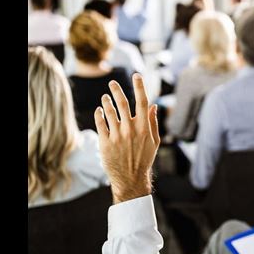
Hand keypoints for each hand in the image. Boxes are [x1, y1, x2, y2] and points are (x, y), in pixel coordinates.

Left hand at [94, 74, 160, 203]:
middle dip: (116, 89)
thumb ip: (153, 122)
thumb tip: (153, 105)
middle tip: (112, 82)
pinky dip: (99, 113)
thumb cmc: (144, 159)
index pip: (142, 102)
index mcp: (144, 128)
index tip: (137, 75)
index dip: (140, 86)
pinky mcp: (105, 142)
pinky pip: (100, 123)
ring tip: (105, 97)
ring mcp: (117, 136)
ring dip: (106, 101)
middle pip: (122, 103)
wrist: (130, 178)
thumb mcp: (154, 141)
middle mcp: (130, 130)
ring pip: (109, 111)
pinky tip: (100, 110)